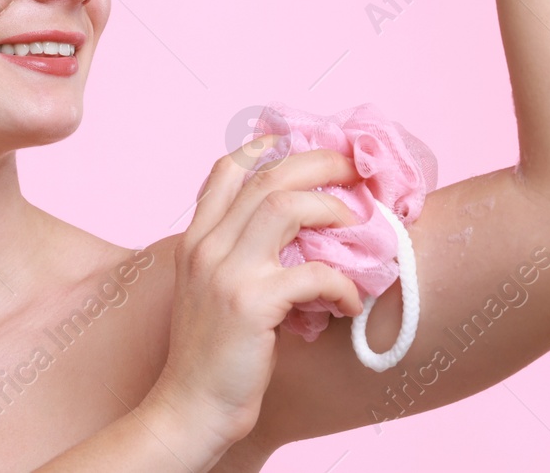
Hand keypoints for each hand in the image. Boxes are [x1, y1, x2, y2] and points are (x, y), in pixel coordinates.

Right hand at [145, 137, 365, 449]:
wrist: (190, 407)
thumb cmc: (210, 354)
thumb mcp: (210, 290)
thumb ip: (237, 255)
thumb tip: (296, 232)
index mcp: (196, 239)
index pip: (227, 169)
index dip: (268, 147)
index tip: (303, 143)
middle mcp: (207, 246)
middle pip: (268, 177)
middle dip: (318, 164)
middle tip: (354, 172)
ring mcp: (227, 272)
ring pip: (287, 207)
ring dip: (333, 210)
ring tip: (359, 228)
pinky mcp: (252, 304)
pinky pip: (313, 274)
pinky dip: (342, 284)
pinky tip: (350, 302)